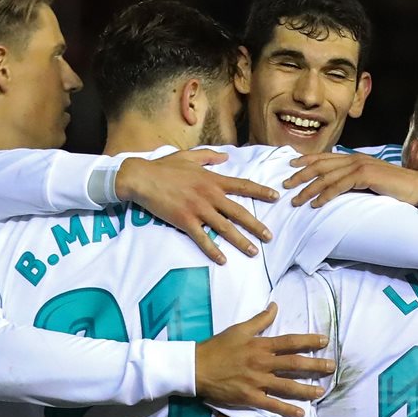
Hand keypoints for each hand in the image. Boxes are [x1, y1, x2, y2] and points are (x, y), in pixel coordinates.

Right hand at [116, 150, 278, 264]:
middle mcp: (209, 195)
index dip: (260, 191)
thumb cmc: (164, 167)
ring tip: (253, 252)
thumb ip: (209, 156)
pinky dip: (213, 250)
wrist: (141, 178)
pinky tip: (223, 260)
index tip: (276, 197)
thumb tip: (225, 156)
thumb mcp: (189, 156)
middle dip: (256, 226)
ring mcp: (198, 209)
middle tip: (269, 237)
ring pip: (225, 228)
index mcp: (212, 179)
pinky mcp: (185, 221)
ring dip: (240, 241)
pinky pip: (202, 238)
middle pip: (239, 212)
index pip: (242, 185)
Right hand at [195, 304, 333, 416]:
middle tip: (331, 367)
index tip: (324, 341)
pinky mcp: (250, 397)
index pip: (290, 342)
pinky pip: (272, 405)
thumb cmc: (217, 347)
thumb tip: (275, 306)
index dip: (309, 341)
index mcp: (261, 345)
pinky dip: (287, 410)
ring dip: (307, 389)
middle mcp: (262, 363)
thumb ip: (260, 319)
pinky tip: (301, 414)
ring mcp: (257, 381)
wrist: (196, 367)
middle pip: (295, 364)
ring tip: (322, 391)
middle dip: (315, 365)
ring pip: (287, 386)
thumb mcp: (238, 329)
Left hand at [283, 152, 417, 207]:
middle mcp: (354, 158)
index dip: (306, 161)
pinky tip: (316, 204)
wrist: (417, 187)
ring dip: (309, 189)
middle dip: (300, 175)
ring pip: (327, 176)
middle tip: (285, 185)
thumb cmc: (395, 188)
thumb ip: (353, 181)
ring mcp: (360, 165)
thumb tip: (336, 188)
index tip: (290, 167)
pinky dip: (325, 195)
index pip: (324, 157)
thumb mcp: (370, 182)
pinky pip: (339, 186)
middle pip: (320, 165)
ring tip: (296, 200)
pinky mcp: (365, 175)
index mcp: (354, 158)